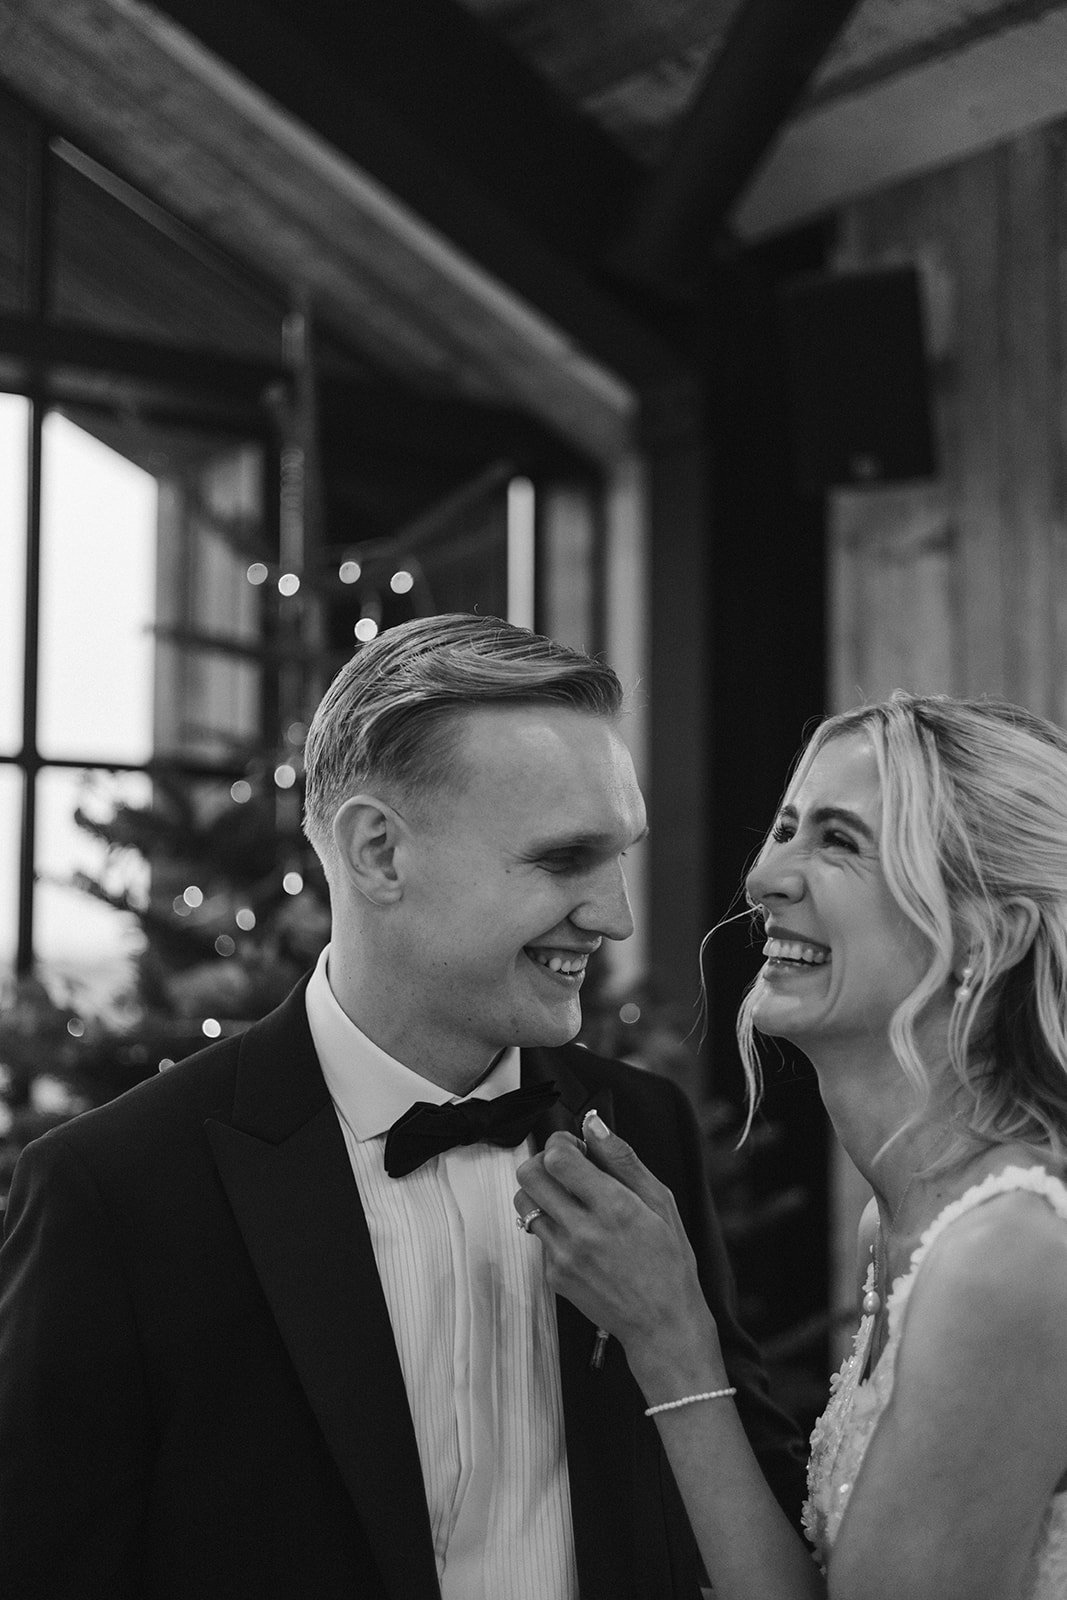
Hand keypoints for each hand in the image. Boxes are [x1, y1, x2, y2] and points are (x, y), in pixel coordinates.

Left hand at [514, 1117, 718, 1371]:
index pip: (558, 1157)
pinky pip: (538, 1236)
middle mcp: (582, 1231)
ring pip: (525, 1204)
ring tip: (569, 1201)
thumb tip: (594, 1126)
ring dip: (541, 1193)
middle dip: (543, 1162)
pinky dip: (553, 1227)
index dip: (561, 1142)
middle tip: (565, 1169)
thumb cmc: (669, 1263)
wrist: (663, 1325)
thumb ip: (623, 1160)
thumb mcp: (661, 1202)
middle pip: (529, 1176)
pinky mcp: (554, 1276)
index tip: (575, 1147)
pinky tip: (580, 1236)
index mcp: (613, 1207)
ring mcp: (563, 1256)